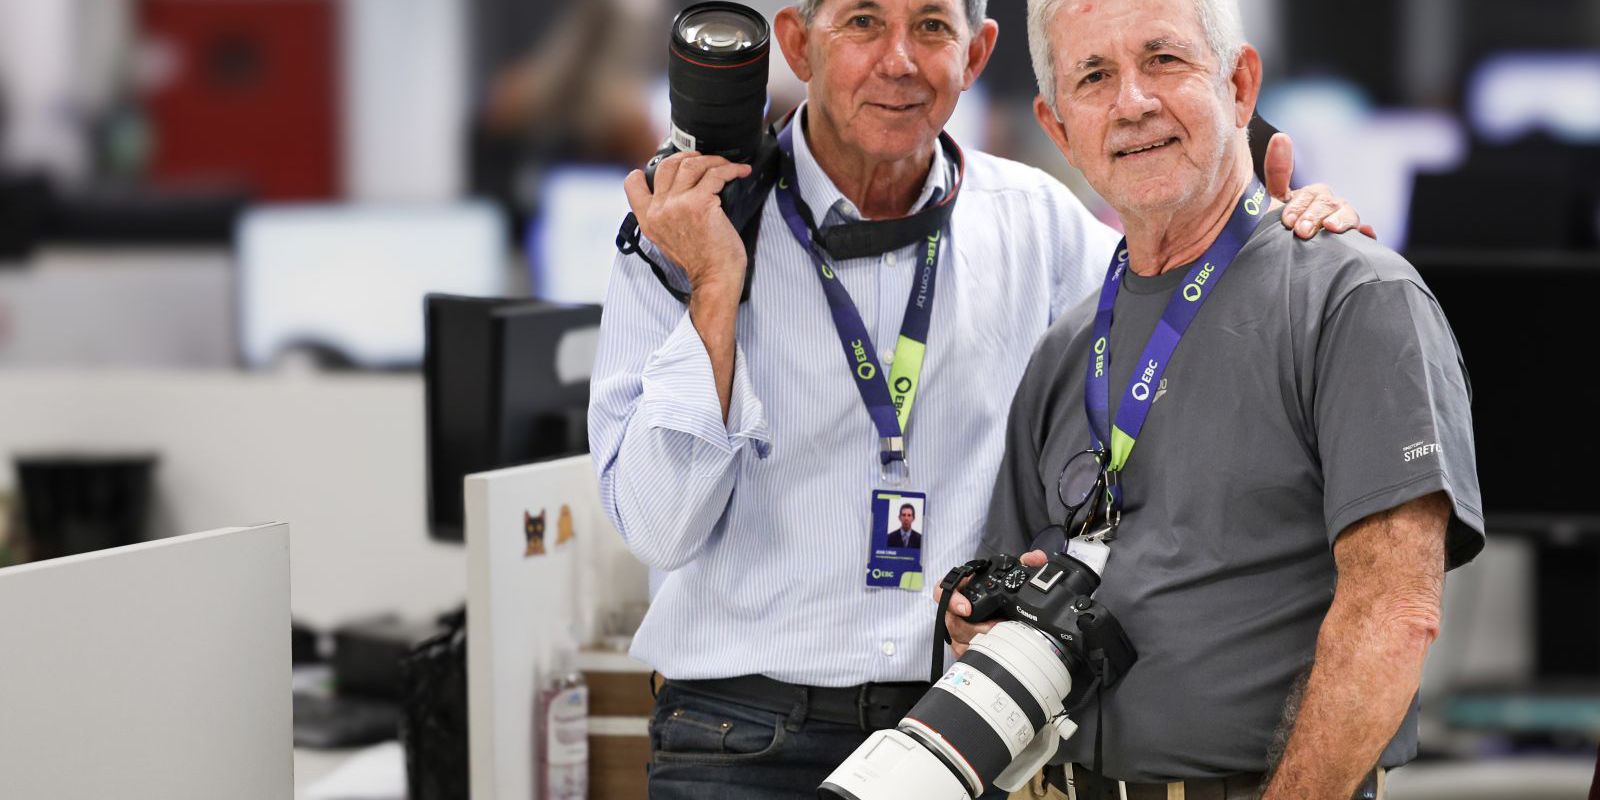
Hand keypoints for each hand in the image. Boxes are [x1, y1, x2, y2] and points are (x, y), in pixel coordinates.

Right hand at [622, 152, 753, 296]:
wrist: (714, 278)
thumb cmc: (700, 262)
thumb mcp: (667, 239)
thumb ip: (664, 216)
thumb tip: (676, 193)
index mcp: (647, 219)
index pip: (633, 183)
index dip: (651, 169)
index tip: (673, 165)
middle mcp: (658, 210)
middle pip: (667, 165)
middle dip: (688, 157)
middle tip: (705, 161)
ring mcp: (678, 204)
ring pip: (692, 164)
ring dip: (713, 160)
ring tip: (726, 165)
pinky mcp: (700, 203)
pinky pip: (716, 174)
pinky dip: (731, 169)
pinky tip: (740, 172)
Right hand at [938, 550, 1049, 657]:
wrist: (1004, 615)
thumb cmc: (999, 594)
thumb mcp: (1012, 577)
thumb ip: (1025, 563)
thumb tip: (1037, 558)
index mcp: (962, 590)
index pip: (940, 591)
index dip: (951, 599)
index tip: (967, 609)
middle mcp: (954, 610)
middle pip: (952, 621)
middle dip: (977, 627)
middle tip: (998, 626)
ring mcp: (957, 630)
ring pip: (959, 640)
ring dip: (982, 639)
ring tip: (1002, 635)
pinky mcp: (962, 647)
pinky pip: (963, 653)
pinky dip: (980, 651)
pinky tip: (995, 648)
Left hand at [1264, 133, 1376, 239]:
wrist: (1279, 257)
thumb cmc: (1277, 228)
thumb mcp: (1272, 201)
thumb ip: (1277, 171)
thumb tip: (1281, 136)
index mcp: (1313, 197)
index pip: (1312, 194)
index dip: (1300, 205)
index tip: (1287, 220)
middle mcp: (1331, 208)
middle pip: (1329, 204)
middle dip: (1314, 215)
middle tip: (1300, 231)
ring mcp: (1343, 224)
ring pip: (1348, 215)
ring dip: (1340, 220)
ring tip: (1330, 228)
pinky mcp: (1352, 242)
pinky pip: (1365, 236)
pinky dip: (1367, 234)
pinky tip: (1366, 233)